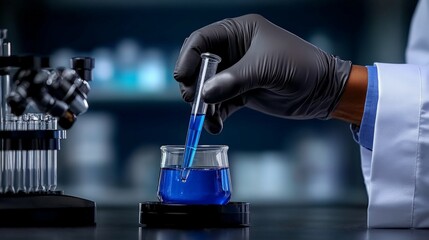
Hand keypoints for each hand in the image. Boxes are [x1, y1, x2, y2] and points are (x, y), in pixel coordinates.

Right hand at [174, 14, 351, 133]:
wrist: (323, 90)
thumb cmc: (299, 67)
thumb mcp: (266, 69)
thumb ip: (233, 80)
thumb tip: (204, 94)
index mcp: (239, 32)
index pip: (203, 40)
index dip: (188, 57)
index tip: (182, 77)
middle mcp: (235, 50)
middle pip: (200, 65)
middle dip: (194, 84)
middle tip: (193, 101)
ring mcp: (238, 72)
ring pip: (209, 87)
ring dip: (204, 104)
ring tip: (207, 118)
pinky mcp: (242, 92)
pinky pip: (221, 102)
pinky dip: (216, 114)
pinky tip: (216, 125)